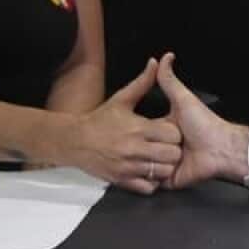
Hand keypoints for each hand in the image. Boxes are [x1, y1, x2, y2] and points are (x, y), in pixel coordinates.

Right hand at [66, 58, 182, 193]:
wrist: (74, 141)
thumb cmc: (100, 119)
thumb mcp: (122, 98)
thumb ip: (143, 82)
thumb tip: (158, 61)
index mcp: (138, 128)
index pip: (171, 134)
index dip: (174, 133)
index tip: (170, 131)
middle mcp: (134, 149)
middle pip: (171, 154)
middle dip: (173, 151)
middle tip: (167, 147)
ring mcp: (128, 167)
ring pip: (161, 172)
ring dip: (164, 167)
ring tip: (159, 160)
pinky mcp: (121, 181)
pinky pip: (147, 187)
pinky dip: (151, 182)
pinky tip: (149, 172)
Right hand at [156, 52, 248, 189]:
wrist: (221, 149)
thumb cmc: (203, 123)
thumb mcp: (182, 99)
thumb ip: (169, 80)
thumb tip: (166, 55)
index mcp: (161, 128)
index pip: (142, 130)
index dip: (143, 130)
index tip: (143, 128)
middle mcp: (160, 147)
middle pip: (143, 150)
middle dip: (155, 148)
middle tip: (174, 144)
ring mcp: (162, 165)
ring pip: (146, 166)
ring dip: (157, 164)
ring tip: (173, 157)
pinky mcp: (166, 181)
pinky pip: (149, 184)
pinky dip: (154, 179)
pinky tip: (160, 172)